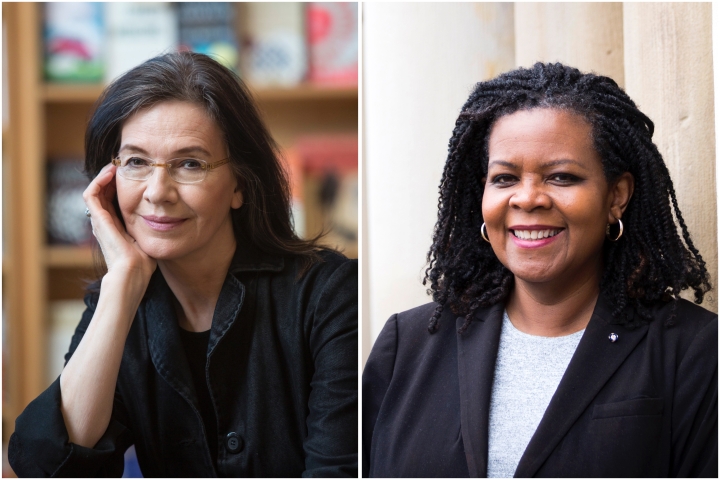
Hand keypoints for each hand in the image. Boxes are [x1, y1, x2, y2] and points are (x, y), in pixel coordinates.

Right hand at [83, 164, 156, 281]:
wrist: (133, 272)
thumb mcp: (149, 238)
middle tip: (124, 165)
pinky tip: (111, 172)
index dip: (121, 185)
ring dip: (104, 175)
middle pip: (104, 192)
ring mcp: (99, 220)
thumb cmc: (143, 262)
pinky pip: (91, 193)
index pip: (114, 199)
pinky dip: (98, 180)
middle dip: (112, 178)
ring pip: (95, 190)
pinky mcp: (97, 219)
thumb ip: (152, 227)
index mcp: (116, 226)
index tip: (134, 174)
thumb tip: (166, 219)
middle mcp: (105, 222)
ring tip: (116, 165)